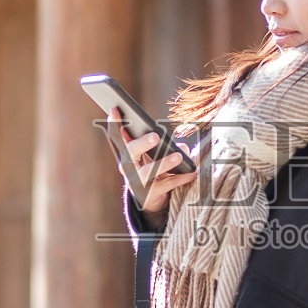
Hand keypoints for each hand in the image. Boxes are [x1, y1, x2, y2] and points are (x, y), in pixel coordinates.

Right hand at [108, 109, 194, 225]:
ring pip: (149, 171)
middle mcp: (128, 167)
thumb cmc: (154, 167)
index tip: (115, 108)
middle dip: (142, 143)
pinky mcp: (149, 194)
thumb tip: (181, 148)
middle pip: (131, 152)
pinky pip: (167, 184)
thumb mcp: (157, 154)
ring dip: (164, 163)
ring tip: (178, 156)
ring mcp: (137, 182)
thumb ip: (168, 146)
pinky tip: (192, 172)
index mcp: (127, 153)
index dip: (115, 123)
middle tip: (156, 136)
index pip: (117, 136)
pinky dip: (181, 177)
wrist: (151, 198)